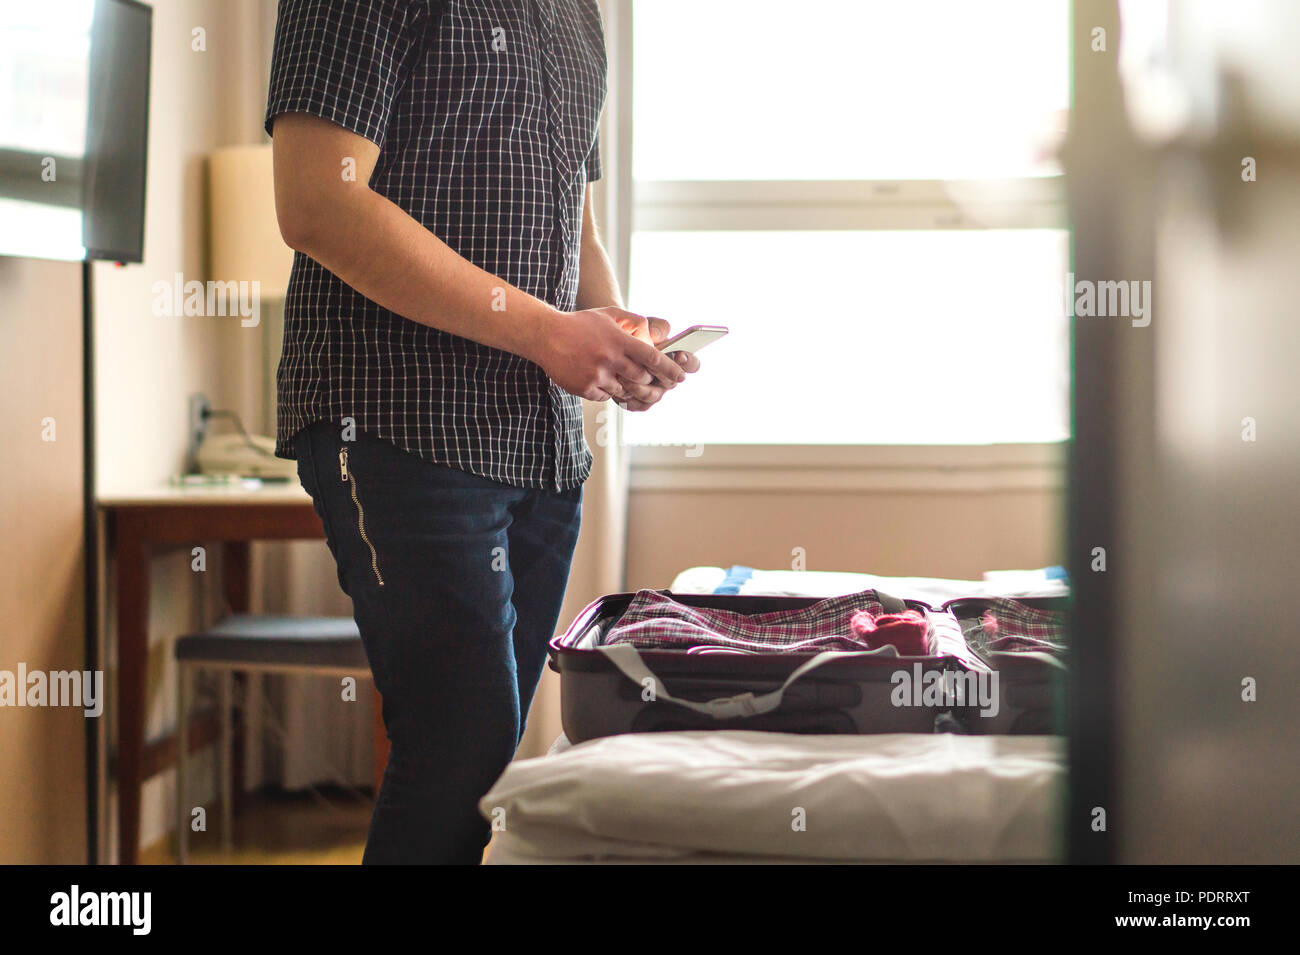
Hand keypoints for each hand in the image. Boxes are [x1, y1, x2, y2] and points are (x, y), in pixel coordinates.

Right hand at [536, 306, 686, 404]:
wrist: (546, 335)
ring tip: (612, 373)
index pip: (654, 359)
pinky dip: (605, 390)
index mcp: (619, 341)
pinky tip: (594, 376)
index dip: (670, 370)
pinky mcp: (585, 388)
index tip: (680, 376)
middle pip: (642, 378)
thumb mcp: (609, 315)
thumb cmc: (580, 325)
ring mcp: (597, 375)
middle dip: (647, 380)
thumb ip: (633, 321)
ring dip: (623, 385)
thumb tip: (653, 334)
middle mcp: (610, 359)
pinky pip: (605, 396)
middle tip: (644, 377)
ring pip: (624, 390)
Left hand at [605, 315, 702, 410]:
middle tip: (648, 366)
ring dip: (640, 388)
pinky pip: (638, 404)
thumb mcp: (644, 324)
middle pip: (671, 382)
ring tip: (626, 377)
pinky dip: (629, 397)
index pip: (692, 364)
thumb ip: (655, 327)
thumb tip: (657, 335)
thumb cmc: (634, 333)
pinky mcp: (639, 401)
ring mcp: (654, 390)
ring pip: (653, 396)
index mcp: (675, 359)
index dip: (689, 362)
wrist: (611, 345)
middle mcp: (668, 377)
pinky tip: (619, 387)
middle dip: (659, 374)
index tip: (680, 355)